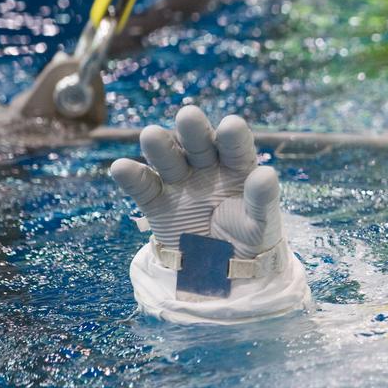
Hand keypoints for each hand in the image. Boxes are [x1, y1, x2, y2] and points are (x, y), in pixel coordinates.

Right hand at [110, 106, 282, 258]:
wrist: (222, 270)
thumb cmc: (249, 238)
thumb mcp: (261, 223)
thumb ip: (262, 200)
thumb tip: (267, 173)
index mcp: (236, 166)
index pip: (236, 146)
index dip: (233, 136)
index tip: (230, 126)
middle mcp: (206, 166)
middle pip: (198, 144)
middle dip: (193, 130)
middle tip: (189, 117)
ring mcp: (179, 181)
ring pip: (168, 158)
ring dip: (159, 146)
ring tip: (151, 136)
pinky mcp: (156, 202)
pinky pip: (143, 186)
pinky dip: (131, 176)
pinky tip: (121, 168)